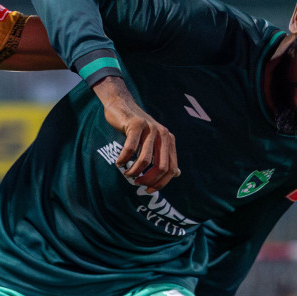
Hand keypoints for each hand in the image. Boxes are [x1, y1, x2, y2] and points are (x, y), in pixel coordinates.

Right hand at [94, 77, 177, 191]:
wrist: (122, 105)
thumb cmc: (135, 127)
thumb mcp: (153, 141)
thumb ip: (165, 156)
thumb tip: (177, 174)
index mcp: (169, 140)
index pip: (171, 169)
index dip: (161, 183)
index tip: (148, 190)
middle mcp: (163, 134)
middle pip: (161, 167)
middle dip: (148, 180)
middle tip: (137, 183)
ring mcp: (150, 128)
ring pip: (145, 160)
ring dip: (134, 172)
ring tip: (127, 174)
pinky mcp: (136, 125)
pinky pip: (130, 149)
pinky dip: (123, 160)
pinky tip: (119, 163)